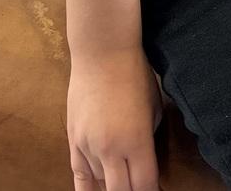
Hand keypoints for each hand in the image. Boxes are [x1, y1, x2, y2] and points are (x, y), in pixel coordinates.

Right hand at [67, 47, 162, 189]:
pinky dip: (89, 187)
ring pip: (101, 184)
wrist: (102, 54)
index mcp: (137, 141)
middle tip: (139, 185)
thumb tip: (147, 162)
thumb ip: (150, 140)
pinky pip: (79, 175)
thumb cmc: (135, 75)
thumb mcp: (154, 108)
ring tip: (123, 177)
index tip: (157, 189)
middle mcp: (111, 150)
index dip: (152, 190)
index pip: (145, 184)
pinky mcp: (73, 141)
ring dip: (113, 184)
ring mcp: (88, 147)